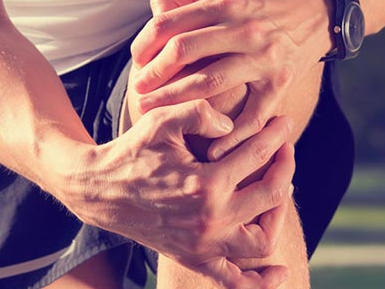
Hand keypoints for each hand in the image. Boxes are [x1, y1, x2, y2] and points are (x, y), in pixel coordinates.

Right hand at [51, 100, 294, 288]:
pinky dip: (260, 281)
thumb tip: (234, 125)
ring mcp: (202, 246)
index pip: (258, 156)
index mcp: (205, 184)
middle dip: (285, 167)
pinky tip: (280, 273)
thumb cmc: (132, 151)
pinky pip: (234, 282)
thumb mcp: (162, 120)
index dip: (276, 135)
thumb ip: (201, 112)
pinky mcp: (193, 259)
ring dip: (279, 216)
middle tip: (285, 150)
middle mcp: (209, 221)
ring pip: (262, 241)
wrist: (99, 189)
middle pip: (271, 196)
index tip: (285, 123)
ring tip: (279, 193)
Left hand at [130, 0, 331, 159]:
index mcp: (226, 3)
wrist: (314, 12)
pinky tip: (210, 148)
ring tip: (155, 112)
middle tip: (139, 92)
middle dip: (154, 75)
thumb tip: (154, 13)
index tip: (137, 61)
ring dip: (176, 101)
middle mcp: (245, 29)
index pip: (171, 24)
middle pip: (184, 51)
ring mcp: (264, 58)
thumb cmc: (257, 1)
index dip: (145, 44)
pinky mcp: (280, 84)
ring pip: (209, 83)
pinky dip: (231, 136)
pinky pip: (252, 116)